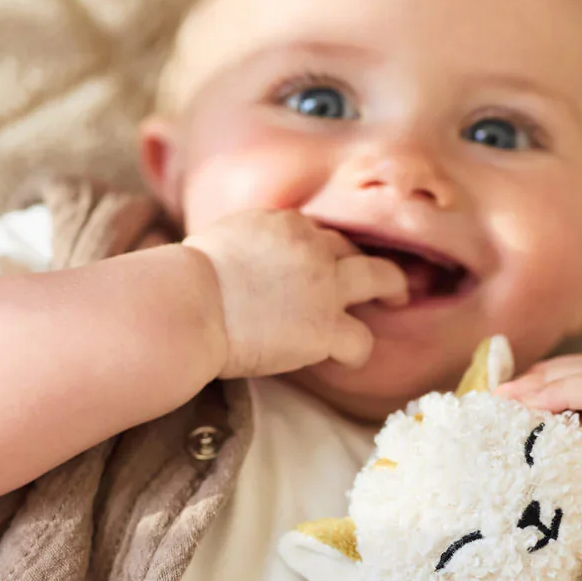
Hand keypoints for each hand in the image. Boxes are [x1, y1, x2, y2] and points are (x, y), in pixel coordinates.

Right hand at [184, 210, 408, 378]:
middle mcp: (311, 245)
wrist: (186, 304)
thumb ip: (242, 248)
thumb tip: (234, 266)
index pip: (316, 232)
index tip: (321, 265)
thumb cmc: (183, 282)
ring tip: (398, 301)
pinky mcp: (326, 327)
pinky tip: (348, 358)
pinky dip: (357, 350)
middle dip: (365, 260)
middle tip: (377, 275)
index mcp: (282, 222)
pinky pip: (362, 340)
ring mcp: (324, 284)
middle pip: (353, 247)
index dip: (323, 250)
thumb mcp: (216, 243)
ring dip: (393, 289)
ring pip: (381, 278)